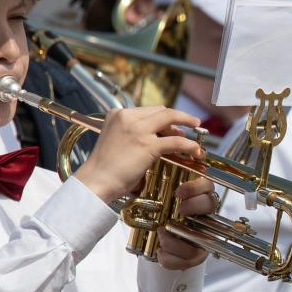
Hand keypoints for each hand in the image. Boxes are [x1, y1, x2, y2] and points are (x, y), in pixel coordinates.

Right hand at [74, 106, 203, 203]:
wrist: (95, 181)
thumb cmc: (104, 168)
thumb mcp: (115, 142)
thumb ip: (132, 135)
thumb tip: (158, 137)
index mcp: (117, 114)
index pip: (147, 110)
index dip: (164, 116)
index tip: (174, 125)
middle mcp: (127, 117)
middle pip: (161, 110)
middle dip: (178, 117)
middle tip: (190, 125)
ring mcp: (138, 130)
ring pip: (170, 119)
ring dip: (187, 123)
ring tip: (197, 132)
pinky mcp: (147, 145)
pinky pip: (176, 141)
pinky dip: (189, 145)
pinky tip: (196, 150)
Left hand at [155, 177, 216, 269]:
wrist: (148, 243)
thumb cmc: (153, 217)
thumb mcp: (152, 200)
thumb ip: (154, 188)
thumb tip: (145, 177)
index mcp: (195, 197)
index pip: (206, 185)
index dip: (195, 187)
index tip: (179, 192)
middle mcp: (203, 215)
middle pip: (210, 204)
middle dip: (194, 206)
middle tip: (178, 210)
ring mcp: (202, 235)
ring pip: (200, 238)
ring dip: (176, 240)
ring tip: (161, 235)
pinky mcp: (197, 254)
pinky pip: (189, 259)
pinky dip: (171, 258)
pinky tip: (160, 252)